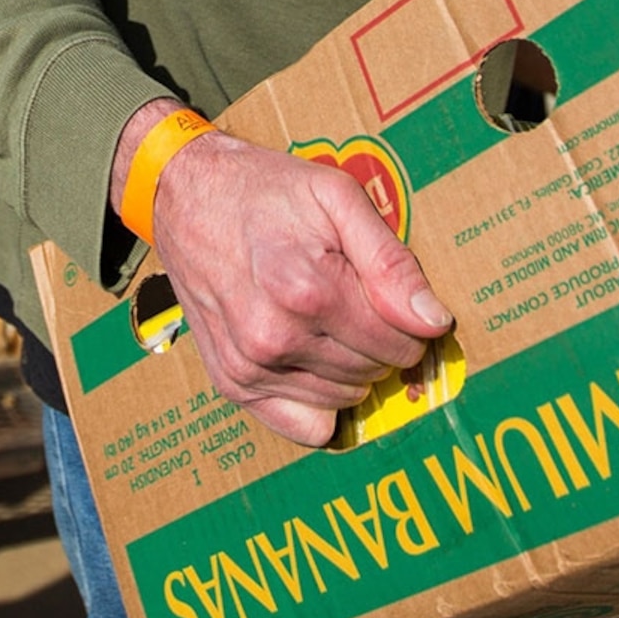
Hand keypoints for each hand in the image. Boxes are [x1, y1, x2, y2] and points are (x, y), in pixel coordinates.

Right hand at [148, 129, 452, 447]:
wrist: (184, 195)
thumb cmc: (266, 190)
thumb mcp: (338, 198)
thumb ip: (391, 262)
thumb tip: (434, 322)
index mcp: (308, 289)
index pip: (401, 341)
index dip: (411, 319)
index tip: (394, 293)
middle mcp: (275, 338)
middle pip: (375, 370)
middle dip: (383, 339)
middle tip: (358, 297)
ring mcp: (250, 367)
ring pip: (347, 397)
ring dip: (353, 365)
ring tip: (330, 317)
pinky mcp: (233, 385)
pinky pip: (307, 427)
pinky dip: (323, 400)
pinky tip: (314, 358)